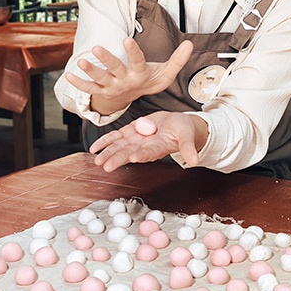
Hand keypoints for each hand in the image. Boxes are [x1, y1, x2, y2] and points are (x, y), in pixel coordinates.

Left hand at [65, 37, 192, 115]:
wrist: (137, 99)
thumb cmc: (151, 80)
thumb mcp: (166, 73)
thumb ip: (177, 60)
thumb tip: (190, 43)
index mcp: (140, 75)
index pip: (137, 62)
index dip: (132, 51)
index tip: (126, 39)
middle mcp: (125, 81)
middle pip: (115, 69)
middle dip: (106, 59)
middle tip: (97, 47)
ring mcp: (112, 87)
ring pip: (100, 80)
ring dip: (90, 70)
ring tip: (80, 61)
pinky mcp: (102, 92)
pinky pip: (89, 89)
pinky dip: (79, 84)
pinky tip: (69, 75)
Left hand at [90, 111, 207, 171]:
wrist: (176, 125)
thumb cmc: (184, 131)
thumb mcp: (188, 136)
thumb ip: (189, 148)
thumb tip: (196, 162)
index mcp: (159, 148)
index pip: (150, 153)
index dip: (142, 155)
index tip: (134, 157)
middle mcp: (145, 147)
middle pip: (130, 152)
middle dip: (118, 158)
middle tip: (107, 166)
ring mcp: (136, 140)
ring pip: (120, 146)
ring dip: (108, 152)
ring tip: (97, 160)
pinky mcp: (130, 132)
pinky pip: (115, 137)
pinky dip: (105, 142)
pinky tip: (94, 148)